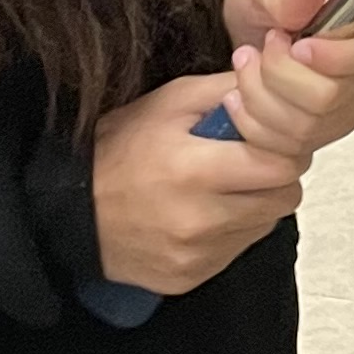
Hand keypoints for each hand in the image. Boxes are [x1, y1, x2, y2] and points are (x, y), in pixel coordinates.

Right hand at [90, 71, 309, 298]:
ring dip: (256, 204)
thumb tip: (272, 76)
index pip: (282, 165)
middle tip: (251, 161)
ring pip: (265, 225)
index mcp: (196, 171)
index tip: (271, 138)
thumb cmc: (118, 149)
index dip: (285, 147)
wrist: (67, 211)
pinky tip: (204, 213)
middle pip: (283, 198)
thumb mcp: (168, 103)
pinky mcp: (189, 278)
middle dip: (276, 176)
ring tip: (223, 186)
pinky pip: (237, 251)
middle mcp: (200, 220)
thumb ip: (225, 89)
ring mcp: (196, 255)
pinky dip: (233, 231)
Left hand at [218, 0, 353, 165]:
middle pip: (331, 97)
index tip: (299, 44)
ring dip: (258, 95)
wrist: (241, 36)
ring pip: (303, 128)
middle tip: (262, 46)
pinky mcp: (311, 141)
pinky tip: (239, 95)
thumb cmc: (267, 6)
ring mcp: (339, 115)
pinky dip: (250, 121)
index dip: (340, 55)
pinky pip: (281, 149)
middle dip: (280, 74)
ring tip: (246, 63)